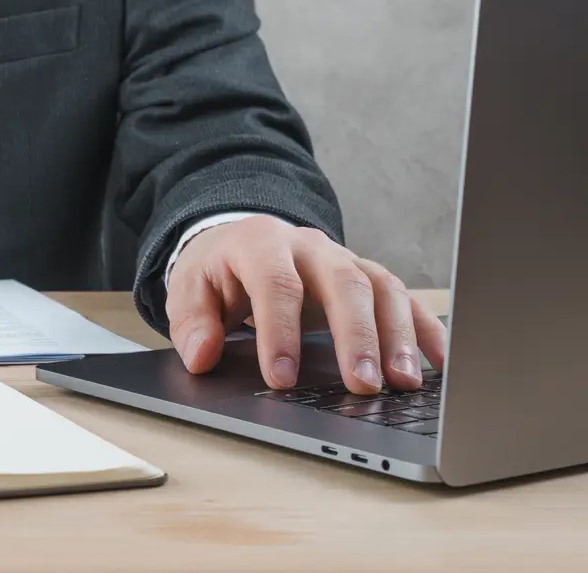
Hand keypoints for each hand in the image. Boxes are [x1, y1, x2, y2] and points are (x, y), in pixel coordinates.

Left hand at [165, 216, 446, 393]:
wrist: (237, 241)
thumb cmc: (217, 273)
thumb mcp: (188, 290)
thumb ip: (191, 322)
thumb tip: (202, 354)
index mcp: (260, 243)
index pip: (276, 285)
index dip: (280, 332)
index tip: (282, 379)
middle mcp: (308, 246)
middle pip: (342, 281)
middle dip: (355, 335)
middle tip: (362, 385)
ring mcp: (343, 257)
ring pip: (380, 287)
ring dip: (396, 335)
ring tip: (403, 382)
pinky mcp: (365, 275)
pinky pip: (403, 296)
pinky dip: (424, 328)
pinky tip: (438, 362)